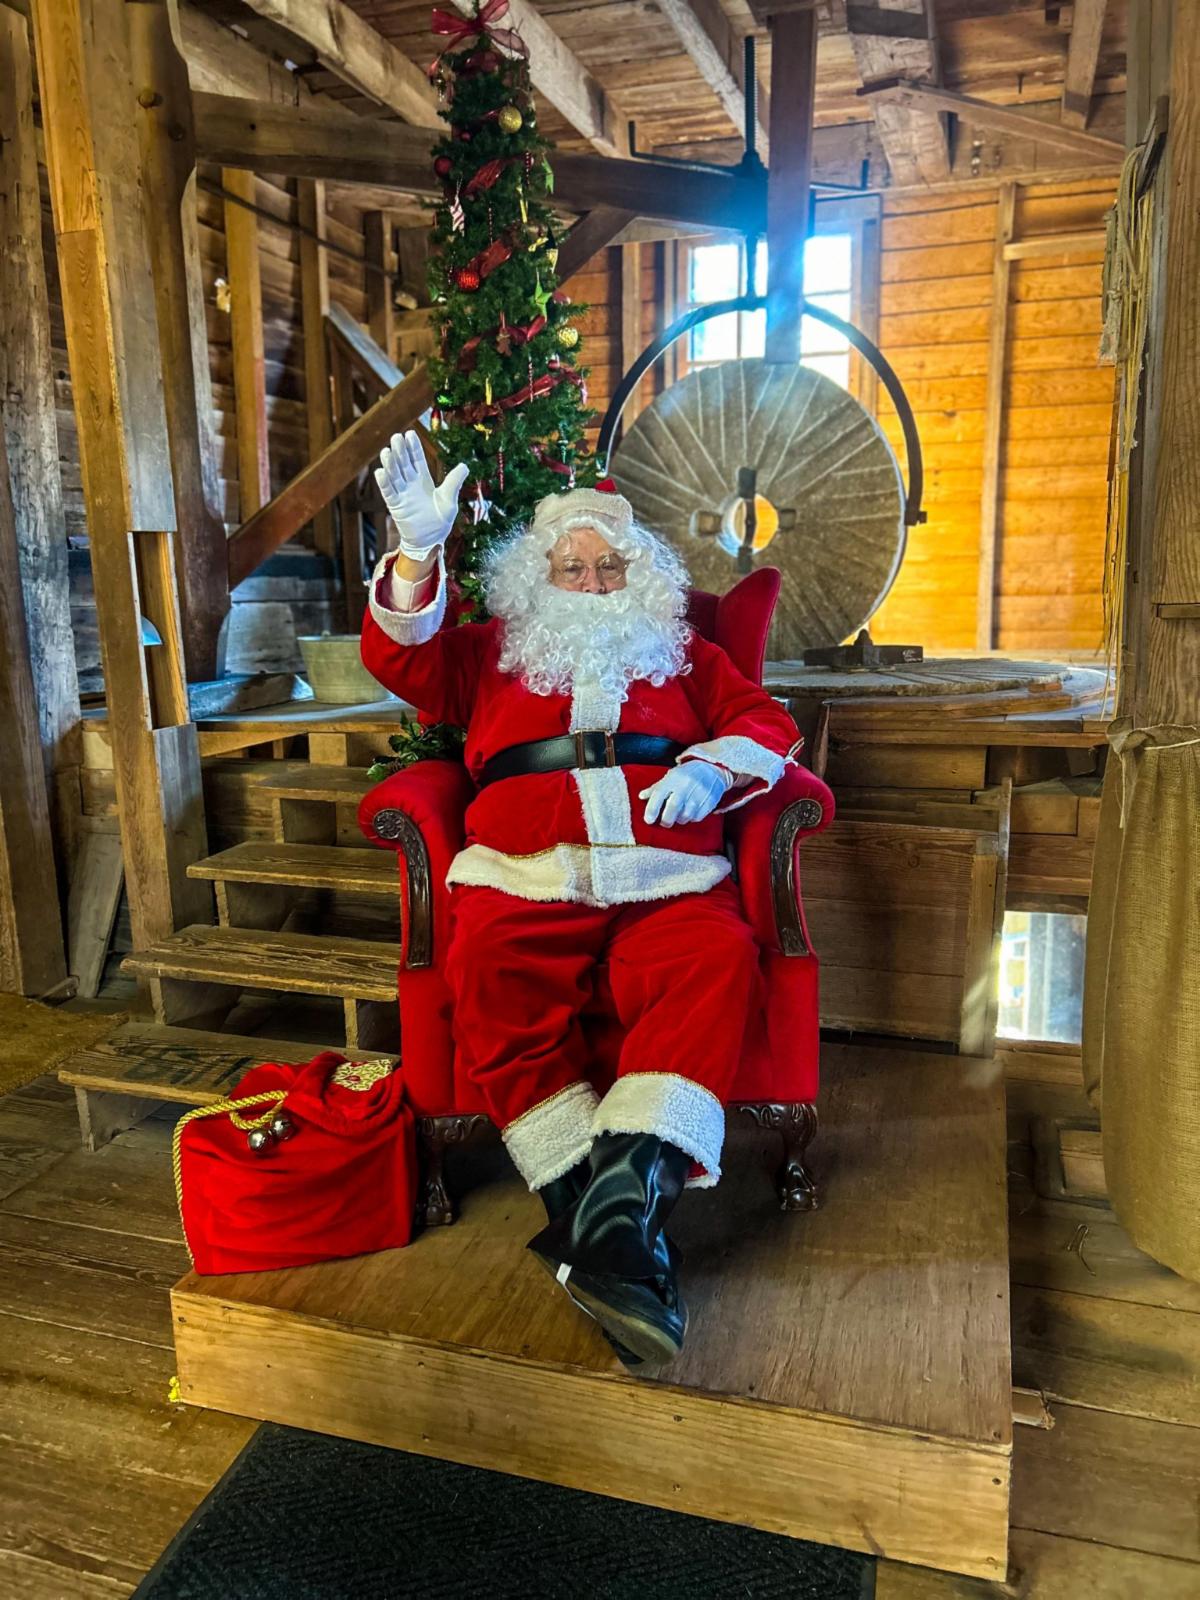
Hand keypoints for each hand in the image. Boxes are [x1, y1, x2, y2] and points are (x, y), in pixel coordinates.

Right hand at [374, 431, 468, 558]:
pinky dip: (384, 483)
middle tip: (396, 437)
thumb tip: (465, 465)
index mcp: (424, 480)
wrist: (430, 541)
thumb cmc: (440, 521)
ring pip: (394, 475)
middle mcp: (411, 484)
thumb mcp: (449, 500)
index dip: (413, 447)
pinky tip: (380, 472)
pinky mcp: (396, 506)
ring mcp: (402, 494)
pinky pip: (389, 492)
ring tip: (386, 451)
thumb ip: (453, 483)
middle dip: (400, 451)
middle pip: (404, 464)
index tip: (410, 433)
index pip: (417, 459)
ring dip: (390, 464)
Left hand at [640, 761, 730, 827]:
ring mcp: (699, 793)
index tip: (648, 820)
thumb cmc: (687, 774)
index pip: (659, 794)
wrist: (711, 768)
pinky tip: (690, 813)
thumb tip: (641, 796)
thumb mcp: (670, 777)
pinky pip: (697, 817)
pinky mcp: (710, 800)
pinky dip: (691, 818)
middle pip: (673, 807)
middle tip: (664, 823)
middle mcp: (685, 785)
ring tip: (678, 816)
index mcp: (673, 778)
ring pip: (686, 815)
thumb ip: (656, 788)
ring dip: (679, 819)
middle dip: (666, 820)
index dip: (652, 809)